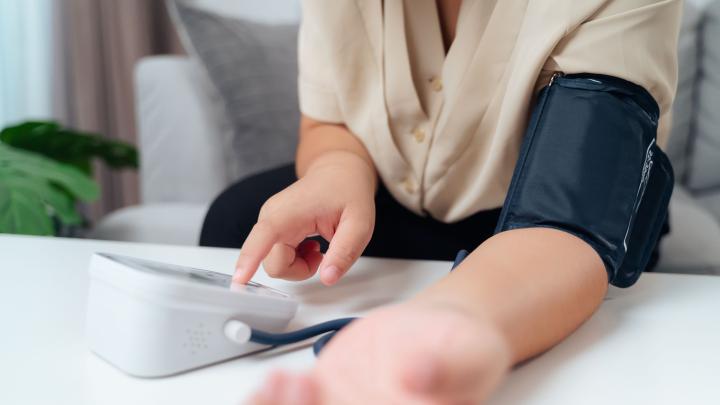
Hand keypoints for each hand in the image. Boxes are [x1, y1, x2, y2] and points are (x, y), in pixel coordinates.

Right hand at [234, 151, 376, 285]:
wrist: (338, 173)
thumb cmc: (347, 192)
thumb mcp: (360, 223)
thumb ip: (345, 251)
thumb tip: (328, 278)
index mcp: (288, 212)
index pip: (263, 239)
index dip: (249, 261)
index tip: (239, 281)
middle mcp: (271, 217)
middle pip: (274, 264)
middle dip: (300, 270)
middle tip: (323, 254)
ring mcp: (269, 223)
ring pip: (275, 264)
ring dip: (299, 266)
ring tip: (318, 247)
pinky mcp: (271, 229)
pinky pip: (277, 258)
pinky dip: (296, 260)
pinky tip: (310, 245)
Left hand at [246, 303, 511, 404]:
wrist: (439, 329)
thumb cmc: (462, 348)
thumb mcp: (472, 353)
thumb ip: (448, 368)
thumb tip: (418, 376)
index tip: (328, 402)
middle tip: (298, 391)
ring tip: (280, 385)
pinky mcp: (326, 394)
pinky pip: (293, 402)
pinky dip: (275, 397)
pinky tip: (275, 382)